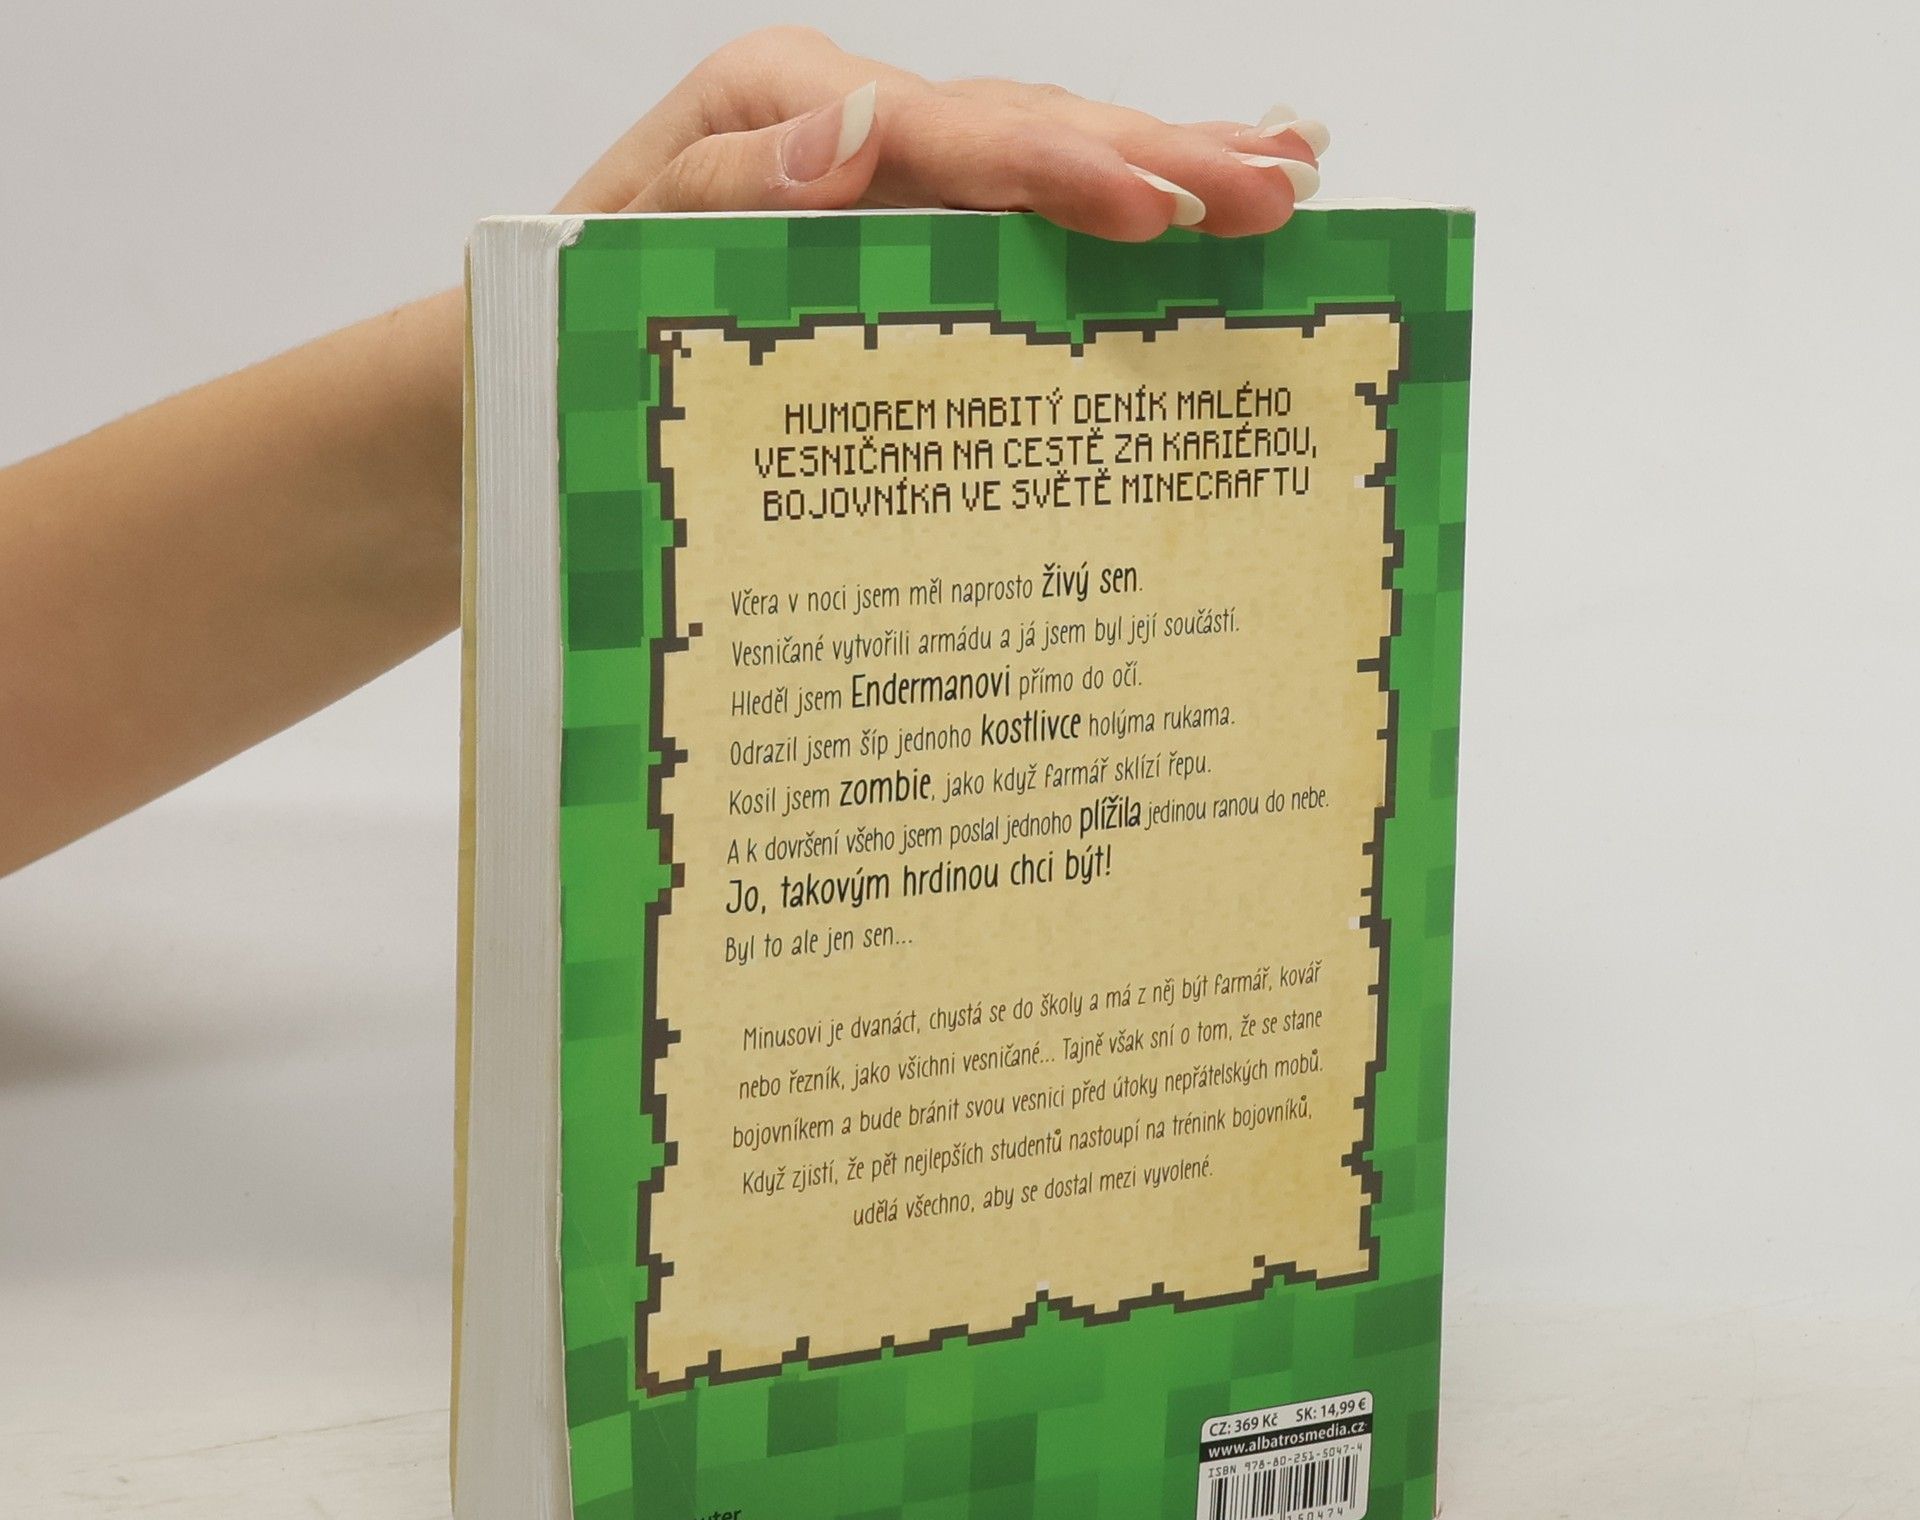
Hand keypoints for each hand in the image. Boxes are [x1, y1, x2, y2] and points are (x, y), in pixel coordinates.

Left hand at [562, 27, 1326, 240]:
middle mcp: (847, 130)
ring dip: (1165, 162)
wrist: (522, 361)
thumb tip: (855, 130)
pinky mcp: (896, 237)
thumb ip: (728, 189)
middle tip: (1278, 185)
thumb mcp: (619, 248)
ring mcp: (880, 179)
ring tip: (1282, 170)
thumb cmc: (567, 309)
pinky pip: (1013, 216)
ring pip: (1040, 158)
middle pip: (1023, 128)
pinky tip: (1181, 198)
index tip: (1156, 205)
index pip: (948, 133)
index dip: (1059, 169)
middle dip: (1158, 155)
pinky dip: (1104, 201)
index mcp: (785, 111)